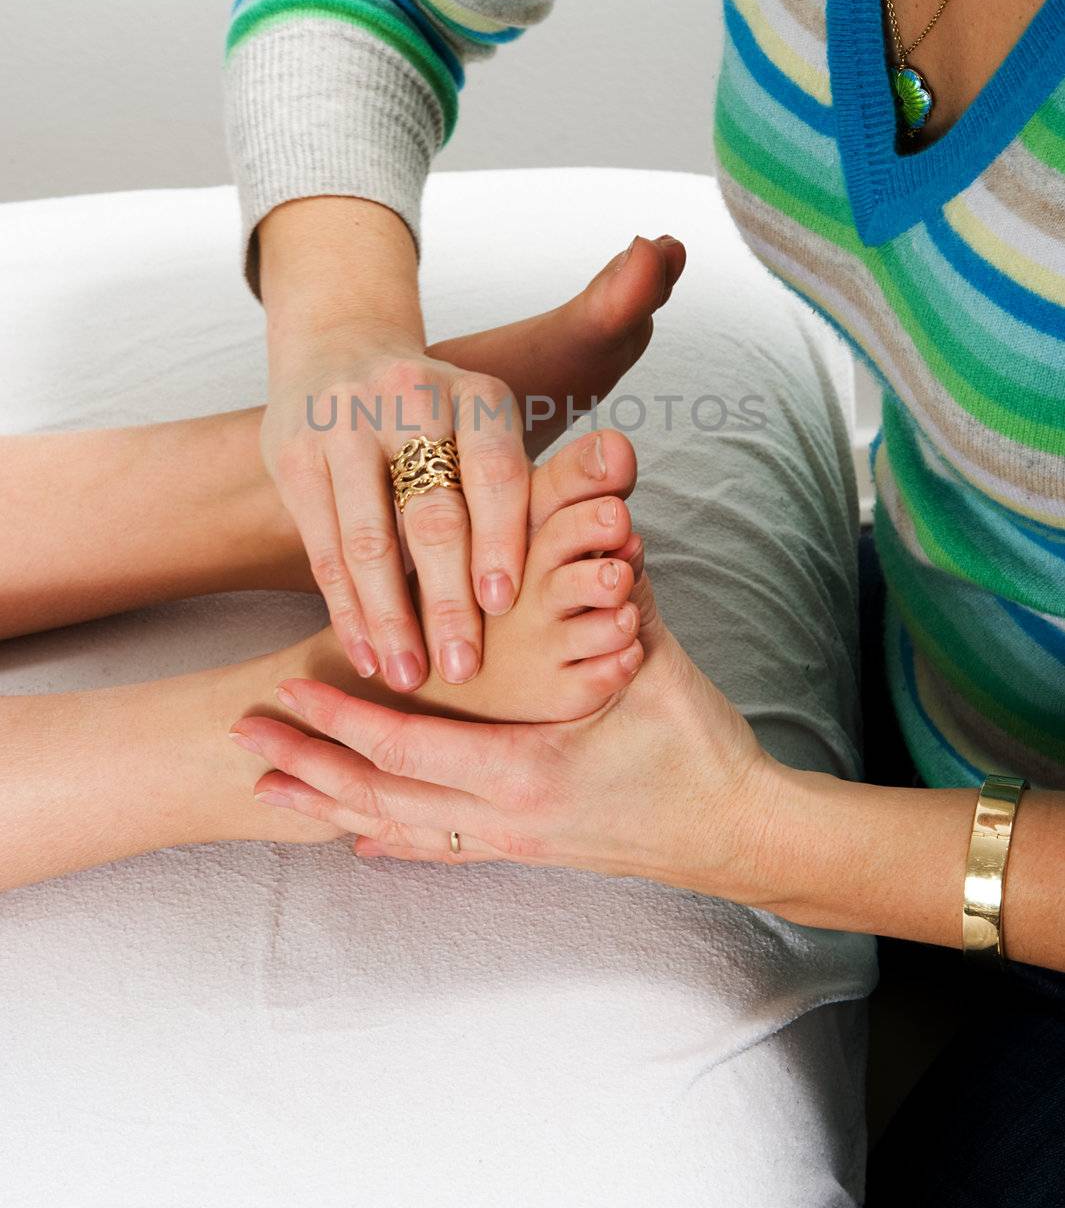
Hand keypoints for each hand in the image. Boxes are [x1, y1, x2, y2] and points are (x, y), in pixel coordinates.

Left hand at [228, 575, 788, 905]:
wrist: (736, 831)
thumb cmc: (698, 747)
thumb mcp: (651, 658)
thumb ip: (612, 592)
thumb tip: (598, 520)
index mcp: (525, 772)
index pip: (407, 748)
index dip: (342, 721)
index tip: (286, 694)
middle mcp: (505, 819)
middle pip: (381, 798)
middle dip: (308, 769)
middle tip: (243, 745)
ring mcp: (513, 844)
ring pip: (401, 830)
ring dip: (332, 807)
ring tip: (270, 794)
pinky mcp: (528, 853)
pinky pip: (442, 850)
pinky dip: (392, 840)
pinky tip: (357, 841)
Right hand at [262, 324, 527, 694]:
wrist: (339, 345)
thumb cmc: (438, 414)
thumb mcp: (487, 422)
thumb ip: (530, 484)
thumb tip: (598, 551)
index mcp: (474, 393)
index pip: (495, 472)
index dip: (502, 541)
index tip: (504, 607)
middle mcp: (408, 399)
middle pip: (432, 514)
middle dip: (448, 600)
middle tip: (462, 669)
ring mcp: (342, 426)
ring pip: (368, 540)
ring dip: (389, 618)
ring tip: (407, 677)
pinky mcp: (293, 455)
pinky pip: (323, 546)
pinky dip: (345, 607)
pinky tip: (364, 652)